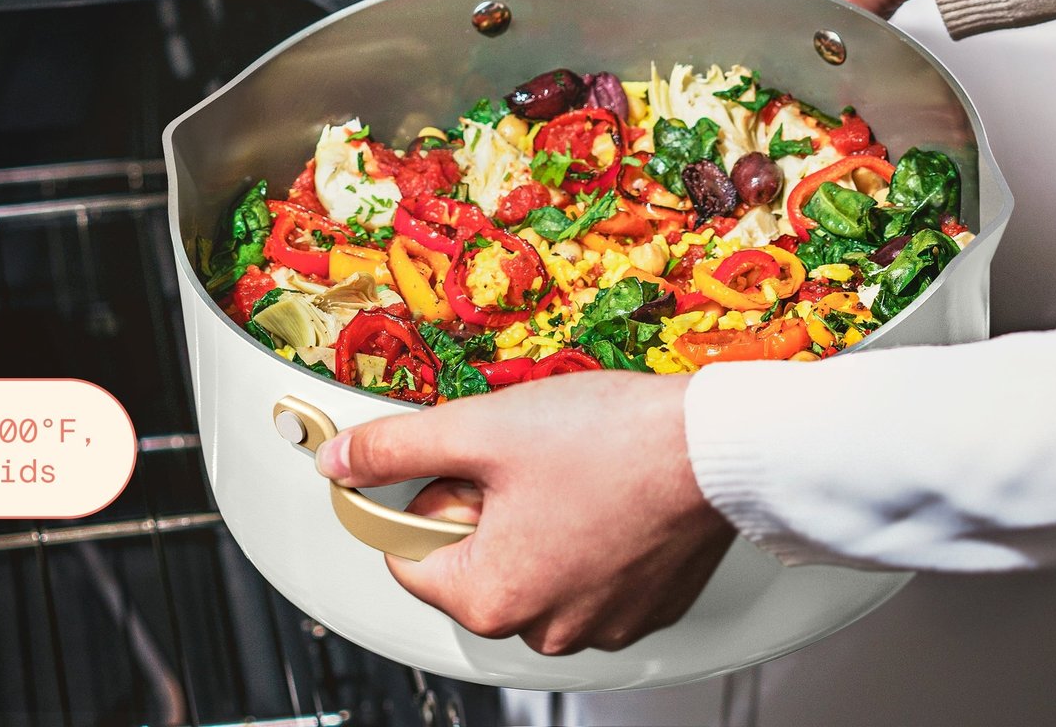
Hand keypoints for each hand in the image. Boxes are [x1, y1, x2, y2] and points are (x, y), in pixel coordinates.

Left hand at [316, 374, 733, 654]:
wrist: (713, 446)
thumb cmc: (610, 440)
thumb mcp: (481, 427)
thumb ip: (397, 447)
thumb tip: (342, 461)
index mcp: (492, 598)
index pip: (408, 555)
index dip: (424, 494)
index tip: (457, 459)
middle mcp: (544, 628)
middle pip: (469, 561)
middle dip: (480, 505)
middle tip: (517, 456)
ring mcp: (598, 623)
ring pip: (527, 563)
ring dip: (530, 516)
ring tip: (564, 467)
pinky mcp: (640, 605)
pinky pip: (581, 569)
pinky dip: (580, 530)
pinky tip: (599, 487)